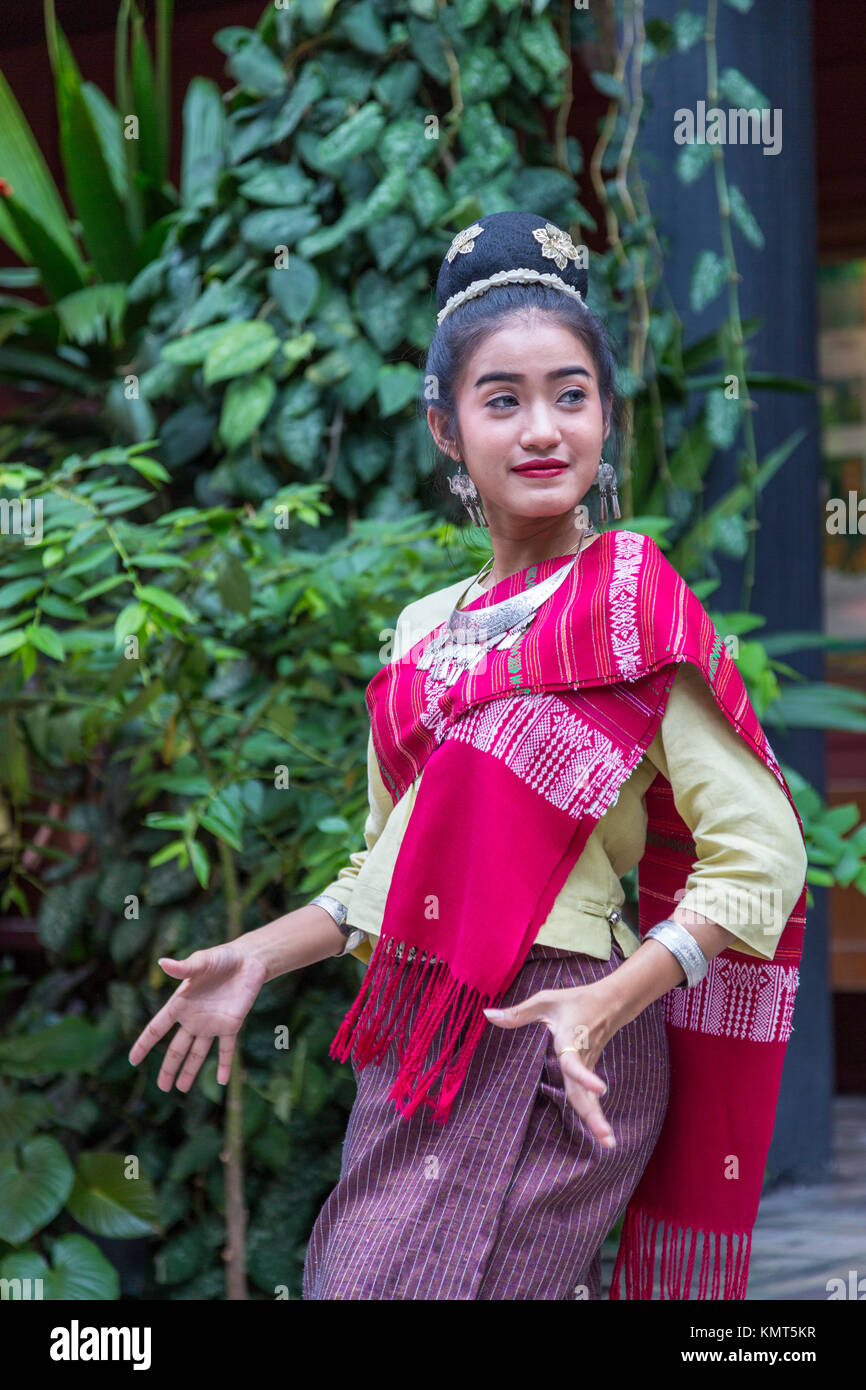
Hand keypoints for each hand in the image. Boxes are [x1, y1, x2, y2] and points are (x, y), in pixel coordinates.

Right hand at [128, 945, 266, 1092]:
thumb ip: (183, 967)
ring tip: (181, 1089)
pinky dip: (224, 1065)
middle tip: (161, 1088)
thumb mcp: (201, 961)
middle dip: (169, 1068)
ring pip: (198, 1053)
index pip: (157, 1028)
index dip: (144, 1044)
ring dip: (190, 1071)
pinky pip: (227, 1049)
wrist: (248, 960)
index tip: (132, 1060)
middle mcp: (193, 1018)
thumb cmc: (221, 958)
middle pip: (176, 1048)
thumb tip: (162, 962)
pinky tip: (221, 1081)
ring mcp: (212, 1024)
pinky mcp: (231, 1025)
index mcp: (180, 1004)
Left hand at [483, 982, 617, 1147]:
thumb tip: (487, 1015)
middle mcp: (581, 1058)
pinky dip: (595, 1114)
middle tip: (605, 1138)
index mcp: (570, 1040)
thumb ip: (518, 1012)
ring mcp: (588, 1067)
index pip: (575, 1062)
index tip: (601, 1089)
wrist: (609, 1003)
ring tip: (608, 1144)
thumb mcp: (545, 1001)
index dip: (585, 1076)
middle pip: (585, 1091)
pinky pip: (590, 1096)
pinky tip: (603, 1135)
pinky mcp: (589, 1072)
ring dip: (597, 1119)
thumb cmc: (574, 1001)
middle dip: (594, 1114)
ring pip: (590, 1097)